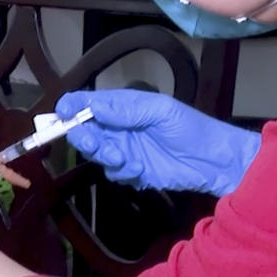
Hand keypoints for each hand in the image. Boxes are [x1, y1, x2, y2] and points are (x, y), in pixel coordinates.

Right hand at [56, 90, 260, 195]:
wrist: (215, 162)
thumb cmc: (191, 128)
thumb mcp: (160, 111)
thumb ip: (126, 110)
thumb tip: (94, 108)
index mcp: (123, 106)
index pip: (88, 103)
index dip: (72, 107)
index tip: (62, 114)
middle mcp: (119, 127)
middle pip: (85, 130)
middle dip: (84, 137)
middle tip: (93, 144)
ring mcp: (124, 150)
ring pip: (97, 155)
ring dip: (106, 157)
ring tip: (125, 159)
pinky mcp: (132, 172)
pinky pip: (114, 173)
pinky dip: (123, 172)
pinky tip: (140, 170)